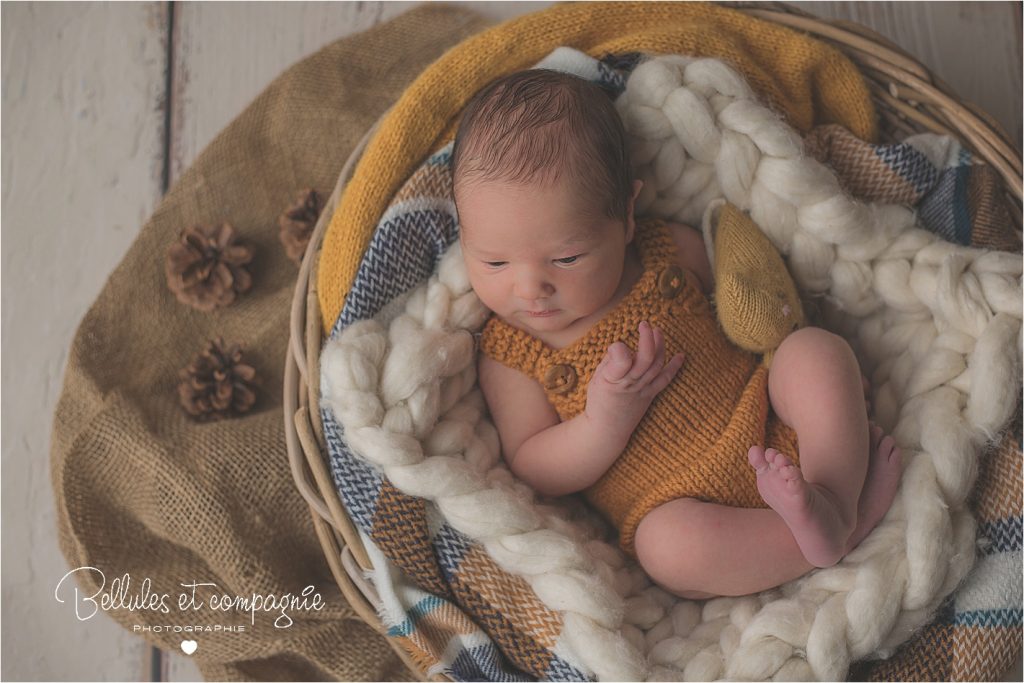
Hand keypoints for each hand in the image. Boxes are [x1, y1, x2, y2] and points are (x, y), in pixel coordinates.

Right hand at [584, 321, 684, 440]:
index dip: (619, 347)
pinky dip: (674, 367)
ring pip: (656, 365)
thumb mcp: (596, 379)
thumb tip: (621, 346)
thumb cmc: (599, 402)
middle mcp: (630, 384)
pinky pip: (664, 380)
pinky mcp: (650, 395)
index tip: (616, 345)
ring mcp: (642, 390)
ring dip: (660, 346)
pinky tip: (680, 356)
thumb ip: (609, 362)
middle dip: (647, 338)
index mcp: (612, 379)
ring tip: (658, 331)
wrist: (607, 430)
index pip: (621, 359)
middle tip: (645, 324)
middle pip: (645, 359)